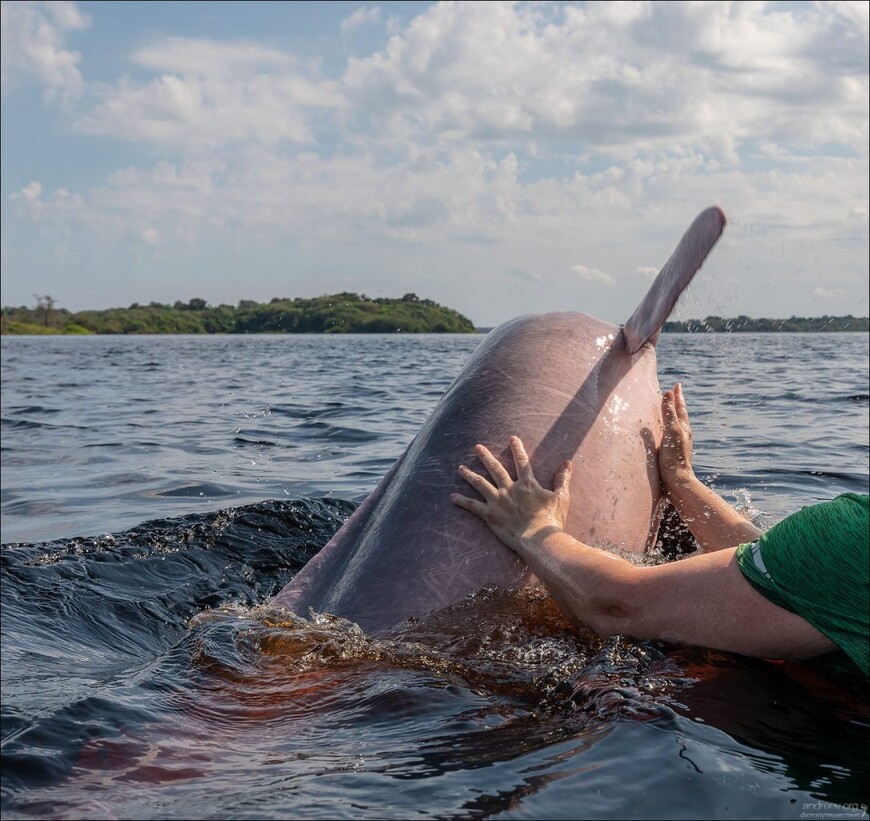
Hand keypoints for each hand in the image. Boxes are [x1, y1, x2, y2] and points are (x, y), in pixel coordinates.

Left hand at [451, 436, 571, 552]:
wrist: (538, 539)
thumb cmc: (551, 520)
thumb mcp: (562, 497)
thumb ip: (563, 479)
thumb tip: (568, 463)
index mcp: (527, 484)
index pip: (522, 461)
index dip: (517, 449)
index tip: (512, 438)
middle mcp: (510, 489)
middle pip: (495, 468)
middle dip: (485, 456)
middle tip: (477, 447)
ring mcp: (498, 501)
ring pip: (480, 483)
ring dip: (469, 474)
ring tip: (460, 468)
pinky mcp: (490, 515)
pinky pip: (473, 506)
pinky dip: (462, 501)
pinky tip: (453, 496)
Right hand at [659, 382, 693, 486]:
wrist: (677, 482)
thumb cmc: (674, 457)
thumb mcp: (671, 431)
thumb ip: (669, 413)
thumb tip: (668, 393)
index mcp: (683, 428)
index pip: (680, 407)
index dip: (677, 396)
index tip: (677, 385)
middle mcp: (682, 434)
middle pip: (680, 415)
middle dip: (676, 403)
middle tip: (675, 393)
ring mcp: (678, 444)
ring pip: (676, 424)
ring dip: (673, 415)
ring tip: (670, 410)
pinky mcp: (672, 452)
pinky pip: (670, 435)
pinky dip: (668, 428)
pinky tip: (664, 433)